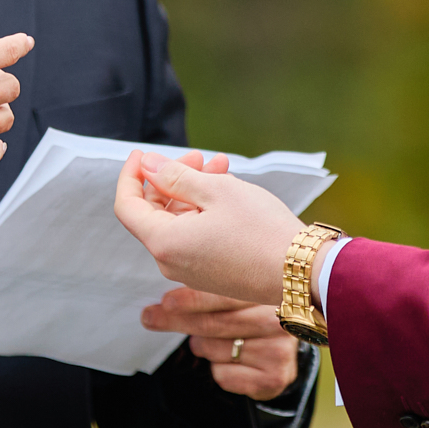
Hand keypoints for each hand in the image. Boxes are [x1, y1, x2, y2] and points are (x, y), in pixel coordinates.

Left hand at [113, 149, 307, 305]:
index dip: (130, 176)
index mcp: (164, 243)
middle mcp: (170, 262)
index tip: (142, 153)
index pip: (127, 205)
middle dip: (170, 178)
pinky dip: (202, 211)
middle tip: (199, 155)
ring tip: (220, 166)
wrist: (301, 272)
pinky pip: (193, 236)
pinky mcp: (209, 273)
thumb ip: (175, 176)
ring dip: (192, 191)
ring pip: (177, 222)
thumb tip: (148, 166)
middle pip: (153, 213)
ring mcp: (190, 271)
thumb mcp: (215, 190)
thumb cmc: (260, 229)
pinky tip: (226, 190)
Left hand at [143, 287, 302, 400]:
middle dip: (178, 321)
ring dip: (203, 346)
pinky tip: (231, 361)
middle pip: (216, 324)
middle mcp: (278, 320)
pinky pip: (224, 375)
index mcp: (269, 292)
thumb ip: (210, 289)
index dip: (193, 299)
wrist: (279, 351)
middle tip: (150, 317)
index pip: (226, 295)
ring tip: (214, 341)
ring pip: (217, 349)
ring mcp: (279, 350)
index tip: (166, 302)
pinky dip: (218, 370)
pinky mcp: (274, 377)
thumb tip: (165, 293)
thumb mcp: (237, 296)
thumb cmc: (250, 317)